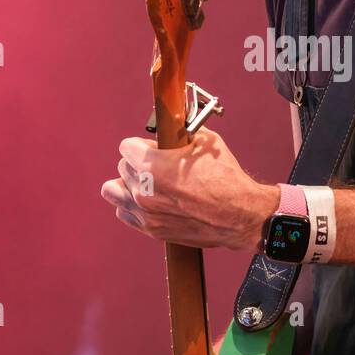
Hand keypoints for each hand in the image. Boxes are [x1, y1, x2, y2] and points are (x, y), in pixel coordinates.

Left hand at [100, 126, 278, 251]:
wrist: (240, 215)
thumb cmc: (226, 179)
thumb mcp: (205, 142)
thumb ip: (180, 133)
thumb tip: (173, 126)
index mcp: (152, 166)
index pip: (126, 146)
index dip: (142, 144)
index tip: (154, 148)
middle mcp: (143, 190)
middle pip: (122, 167)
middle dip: (138, 162)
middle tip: (158, 165)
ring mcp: (145, 213)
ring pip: (114, 190)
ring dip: (127, 183)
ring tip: (145, 182)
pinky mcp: (151, 229)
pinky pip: (124, 212)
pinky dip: (131, 204)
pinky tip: (149, 199)